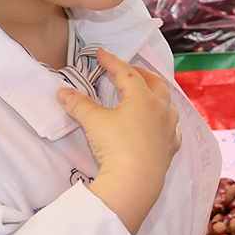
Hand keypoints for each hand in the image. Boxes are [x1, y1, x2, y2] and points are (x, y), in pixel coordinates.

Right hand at [59, 49, 181, 233]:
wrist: (136, 181)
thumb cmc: (116, 145)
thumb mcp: (93, 122)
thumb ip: (78, 104)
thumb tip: (62, 92)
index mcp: (143, 98)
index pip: (127, 73)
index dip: (113, 62)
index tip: (101, 53)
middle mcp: (161, 109)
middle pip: (156, 84)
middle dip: (142, 74)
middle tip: (130, 70)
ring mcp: (169, 129)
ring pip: (168, 104)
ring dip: (158, 95)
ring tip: (148, 93)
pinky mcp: (170, 148)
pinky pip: (172, 128)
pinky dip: (166, 121)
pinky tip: (162, 125)